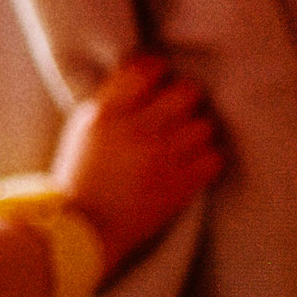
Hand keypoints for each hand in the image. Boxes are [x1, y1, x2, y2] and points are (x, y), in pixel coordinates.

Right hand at [53, 54, 224, 273]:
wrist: (82, 230)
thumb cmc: (82, 175)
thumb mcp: (84, 128)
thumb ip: (115, 100)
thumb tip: (152, 76)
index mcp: (105, 112)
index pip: (147, 67)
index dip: (158, 69)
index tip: (158, 80)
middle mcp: (135, 130)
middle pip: (187, 91)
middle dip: (185, 99)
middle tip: (177, 112)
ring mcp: (160, 158)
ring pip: (204, 125)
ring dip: (196, 132)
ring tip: (183, 142)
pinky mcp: (180, 186)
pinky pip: (214, 158)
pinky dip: (206, 160)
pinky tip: (190, 164)